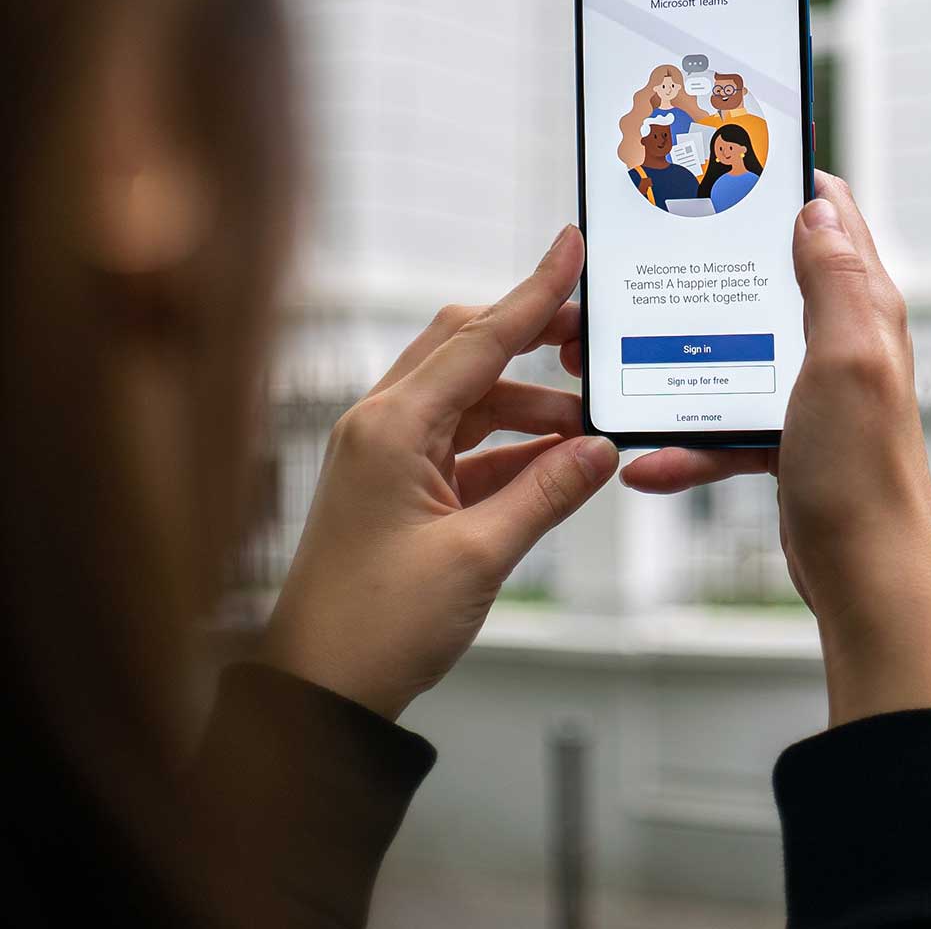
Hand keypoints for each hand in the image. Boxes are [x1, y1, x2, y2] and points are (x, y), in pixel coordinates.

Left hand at [260, 226, 617, 719]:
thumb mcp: (479, 558)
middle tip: (592, 338)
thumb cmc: (376, 627)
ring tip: (588, 428)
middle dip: (532, 341)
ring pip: (469, 400)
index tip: (570, 247)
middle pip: (467, 352)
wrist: (318, 693)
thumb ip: (547, 492)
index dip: (535, 293)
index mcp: (391, 427)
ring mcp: (384, 454)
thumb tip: (603, 448)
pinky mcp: (394, 486)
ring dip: (528, 407)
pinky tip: (555, 460)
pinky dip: (509, 448)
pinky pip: (461, 445)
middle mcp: (381, 425)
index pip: (479, 340)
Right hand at [621, 174, 930, 727]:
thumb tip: (816, 207)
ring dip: (676, 358)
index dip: (785, 182)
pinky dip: (686, 441)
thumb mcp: (849, 361)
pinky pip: (722, 425)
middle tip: (641, 260)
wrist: (865, 579)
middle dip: (703, 270)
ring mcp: (807, 390)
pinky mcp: (784, 438)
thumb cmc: (865, 474)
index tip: (728, 163)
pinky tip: (648, 460)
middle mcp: (838, 341)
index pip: (831, 216)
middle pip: (762, 280)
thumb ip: (835, 282)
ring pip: (729, 351)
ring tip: (614, 360)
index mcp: (863, 309)